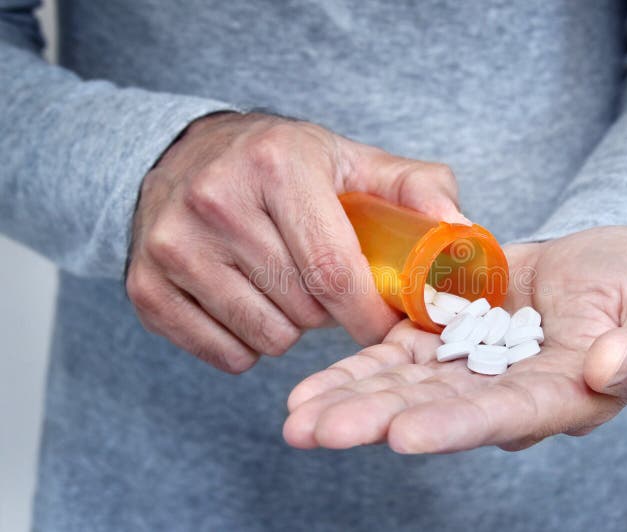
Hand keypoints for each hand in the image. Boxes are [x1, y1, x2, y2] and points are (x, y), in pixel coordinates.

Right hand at [126, 112, 462, 372]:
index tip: (387, 326)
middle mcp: (215, 202)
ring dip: (291, 328)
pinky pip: (224, 354)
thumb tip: (461, 232)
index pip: (332, 269)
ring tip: (287, 288)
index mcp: (276, 166)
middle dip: (331, 314)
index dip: (369, 313)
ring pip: (265, 338)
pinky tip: (250, 303)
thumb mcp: (351, 159)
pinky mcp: (146, 287)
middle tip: (327, 286)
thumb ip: (416, 188)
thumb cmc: (282, 164)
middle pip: (302, 309)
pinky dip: (249, 343)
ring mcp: (172, 247)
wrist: (186, 156)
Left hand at [282, 226, 626, 452]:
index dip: (455, 425)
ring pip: (404, 389)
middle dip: (376, 421)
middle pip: (435, 412)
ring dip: (350, 401)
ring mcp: (469, 369)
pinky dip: (355, 369)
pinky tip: (310, 388)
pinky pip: (394, 357)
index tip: (403, 434)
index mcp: (560, 394)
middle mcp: (505, 394)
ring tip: (296, 417)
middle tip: (316, 432)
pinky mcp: (444, 338)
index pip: (504, 415)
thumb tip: (611, 368)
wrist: (600, 261)